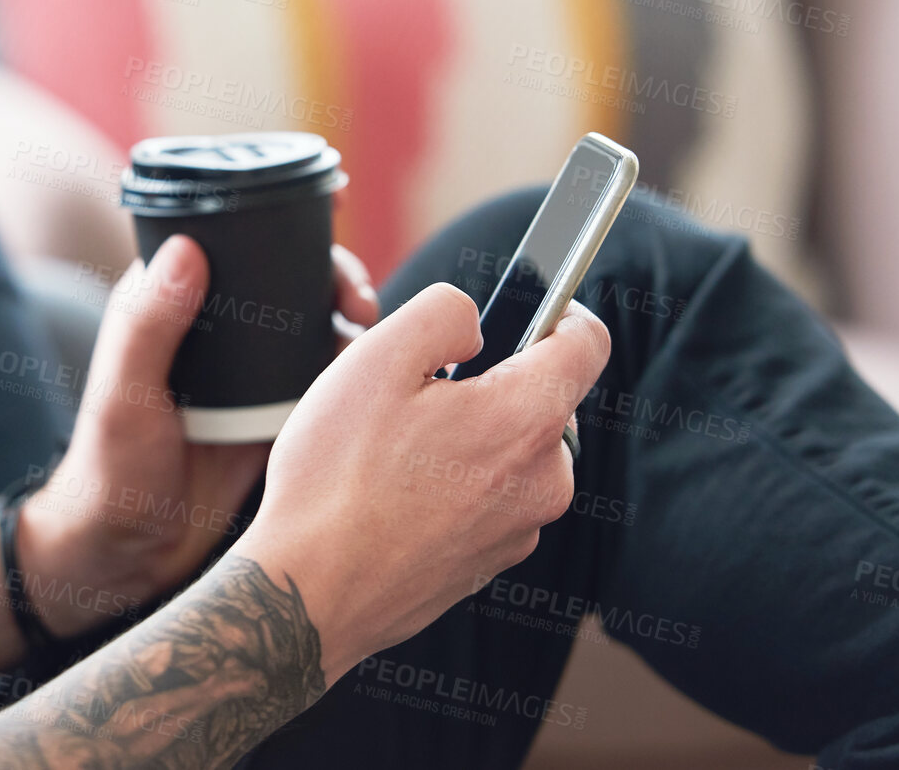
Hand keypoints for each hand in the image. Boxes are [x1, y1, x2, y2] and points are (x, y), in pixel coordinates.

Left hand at [17, 236, 378, 636]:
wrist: (129, 557)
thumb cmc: (109, 474)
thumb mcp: (125, 398)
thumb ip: (149, 327)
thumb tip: (188, 249)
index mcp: (167, 303)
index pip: (228, 238)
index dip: (281, 218)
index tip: (329, 220)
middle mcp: (213, 327)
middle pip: (284, 274)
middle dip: (331, 272)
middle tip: (360, 299)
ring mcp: (246, 370)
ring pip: (309, 321)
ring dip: (348, 315)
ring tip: (372, 329)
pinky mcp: (273, 410)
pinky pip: (320, 376)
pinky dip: (352, 366)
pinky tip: (378, 376)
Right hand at [234, 284, 609, 683]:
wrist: (311, 592)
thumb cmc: (336, 476)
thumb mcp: (376, 359)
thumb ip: (443, 313)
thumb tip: (476, 326)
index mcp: (525, 419)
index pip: (587, 342)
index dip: (560, 308)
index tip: (528, 306)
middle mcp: (543, 480)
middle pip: (541, 401)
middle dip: (489, 384)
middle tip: (416, 395)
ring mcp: (520, 529)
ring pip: (511, 452)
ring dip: (468, 438)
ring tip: (394, 454)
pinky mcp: (491, 563)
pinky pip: (489, 500)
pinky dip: (454, 485)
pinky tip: (395, 496)